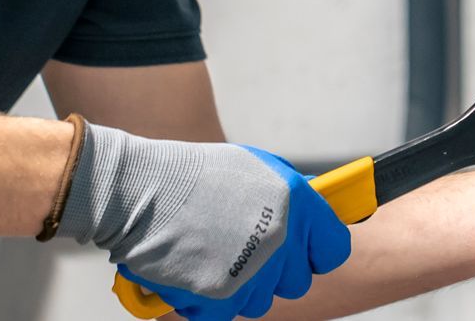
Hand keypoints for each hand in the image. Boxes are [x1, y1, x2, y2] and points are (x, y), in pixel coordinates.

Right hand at [60, 127, 350, 318]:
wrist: (141, 191)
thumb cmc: (192, 176)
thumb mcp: (254, 167)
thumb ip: (290, 192)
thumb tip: (316, 203)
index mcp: (295, 206)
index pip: (333, 249)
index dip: (317, 250)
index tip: (304, 249)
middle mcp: (280, 241)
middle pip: (297, 281)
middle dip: (276, 270)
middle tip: (248, 250)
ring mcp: (252, 273)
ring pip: (261, 300)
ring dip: (243, 285)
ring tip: (214, 254)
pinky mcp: (220, 299)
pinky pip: (227, 313)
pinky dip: (209, 300)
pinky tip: (195, 270)